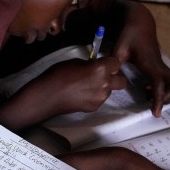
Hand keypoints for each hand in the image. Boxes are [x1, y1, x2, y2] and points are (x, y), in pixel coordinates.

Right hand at [0, 55, 126, 130]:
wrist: (48, 96)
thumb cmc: (59, 74)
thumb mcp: (76, 62)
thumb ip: (90, 64)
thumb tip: (95, 66)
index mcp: (101, 69)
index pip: (117, 63)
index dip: (110, 62)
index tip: (104, 62)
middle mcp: (105, 84)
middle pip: (122, 81)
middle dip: (115, 77)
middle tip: (103, 75)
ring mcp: (101, 98)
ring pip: (110, 91)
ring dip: (104, 87)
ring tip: (87, 85)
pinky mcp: (95, 107)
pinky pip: (100, 99)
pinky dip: (95, 95)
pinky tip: (82, 94)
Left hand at [110, 0, 169, 115]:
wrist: (138, 21)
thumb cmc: (128, 34)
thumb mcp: (118, 48)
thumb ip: (115, 63)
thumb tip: (112, 78)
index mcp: (150, 63)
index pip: (159, 84)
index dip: (158, 99)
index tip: (156, 113)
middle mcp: (159, 64)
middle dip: (166, 96)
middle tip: (151, 103)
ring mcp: (161, 64)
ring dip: (165, 92)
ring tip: (146, 93)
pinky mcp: (159, 64)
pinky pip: (167, 79)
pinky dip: (161, 86)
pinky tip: (146, 86)